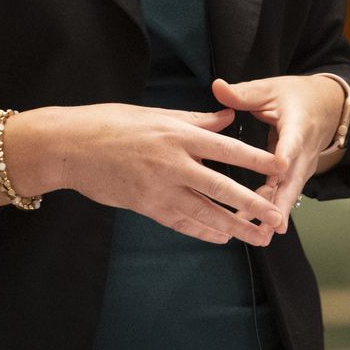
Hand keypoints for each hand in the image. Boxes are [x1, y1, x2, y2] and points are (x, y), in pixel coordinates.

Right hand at [15, 103, 286, 246]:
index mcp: (176, 133)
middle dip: (252, 204)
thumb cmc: (109, 122)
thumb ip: (194, 118)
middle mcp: (171, 162)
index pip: (226, 148)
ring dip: (233, 226)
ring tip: (258, 237)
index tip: (281, 167)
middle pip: (220, 187)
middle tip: (278, 216)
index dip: (255, 159)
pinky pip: (180, 222)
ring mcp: (157, 188)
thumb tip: (227, 117)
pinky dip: (202, 231)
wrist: (68, 147)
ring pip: (203, 212)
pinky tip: (221, 237)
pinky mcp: (144, 205)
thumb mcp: (154, 112)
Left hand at [209, 75, 346, 233]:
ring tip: (260, 235)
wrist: (327, 108)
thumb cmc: (294, 96)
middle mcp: (304, 151)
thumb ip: (244, 93)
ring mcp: (303, 167)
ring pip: (289, 192)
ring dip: (275, 213)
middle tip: (269, 223)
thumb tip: (217, 87)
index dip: (287, 153)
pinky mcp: (297, 177)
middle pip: (293, 178)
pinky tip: (259, 232)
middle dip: (281, 200)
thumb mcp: (270, 89)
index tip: (280, 166)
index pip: (293, 140)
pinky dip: (273, 212)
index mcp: (298, 124)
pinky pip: (285, 195)